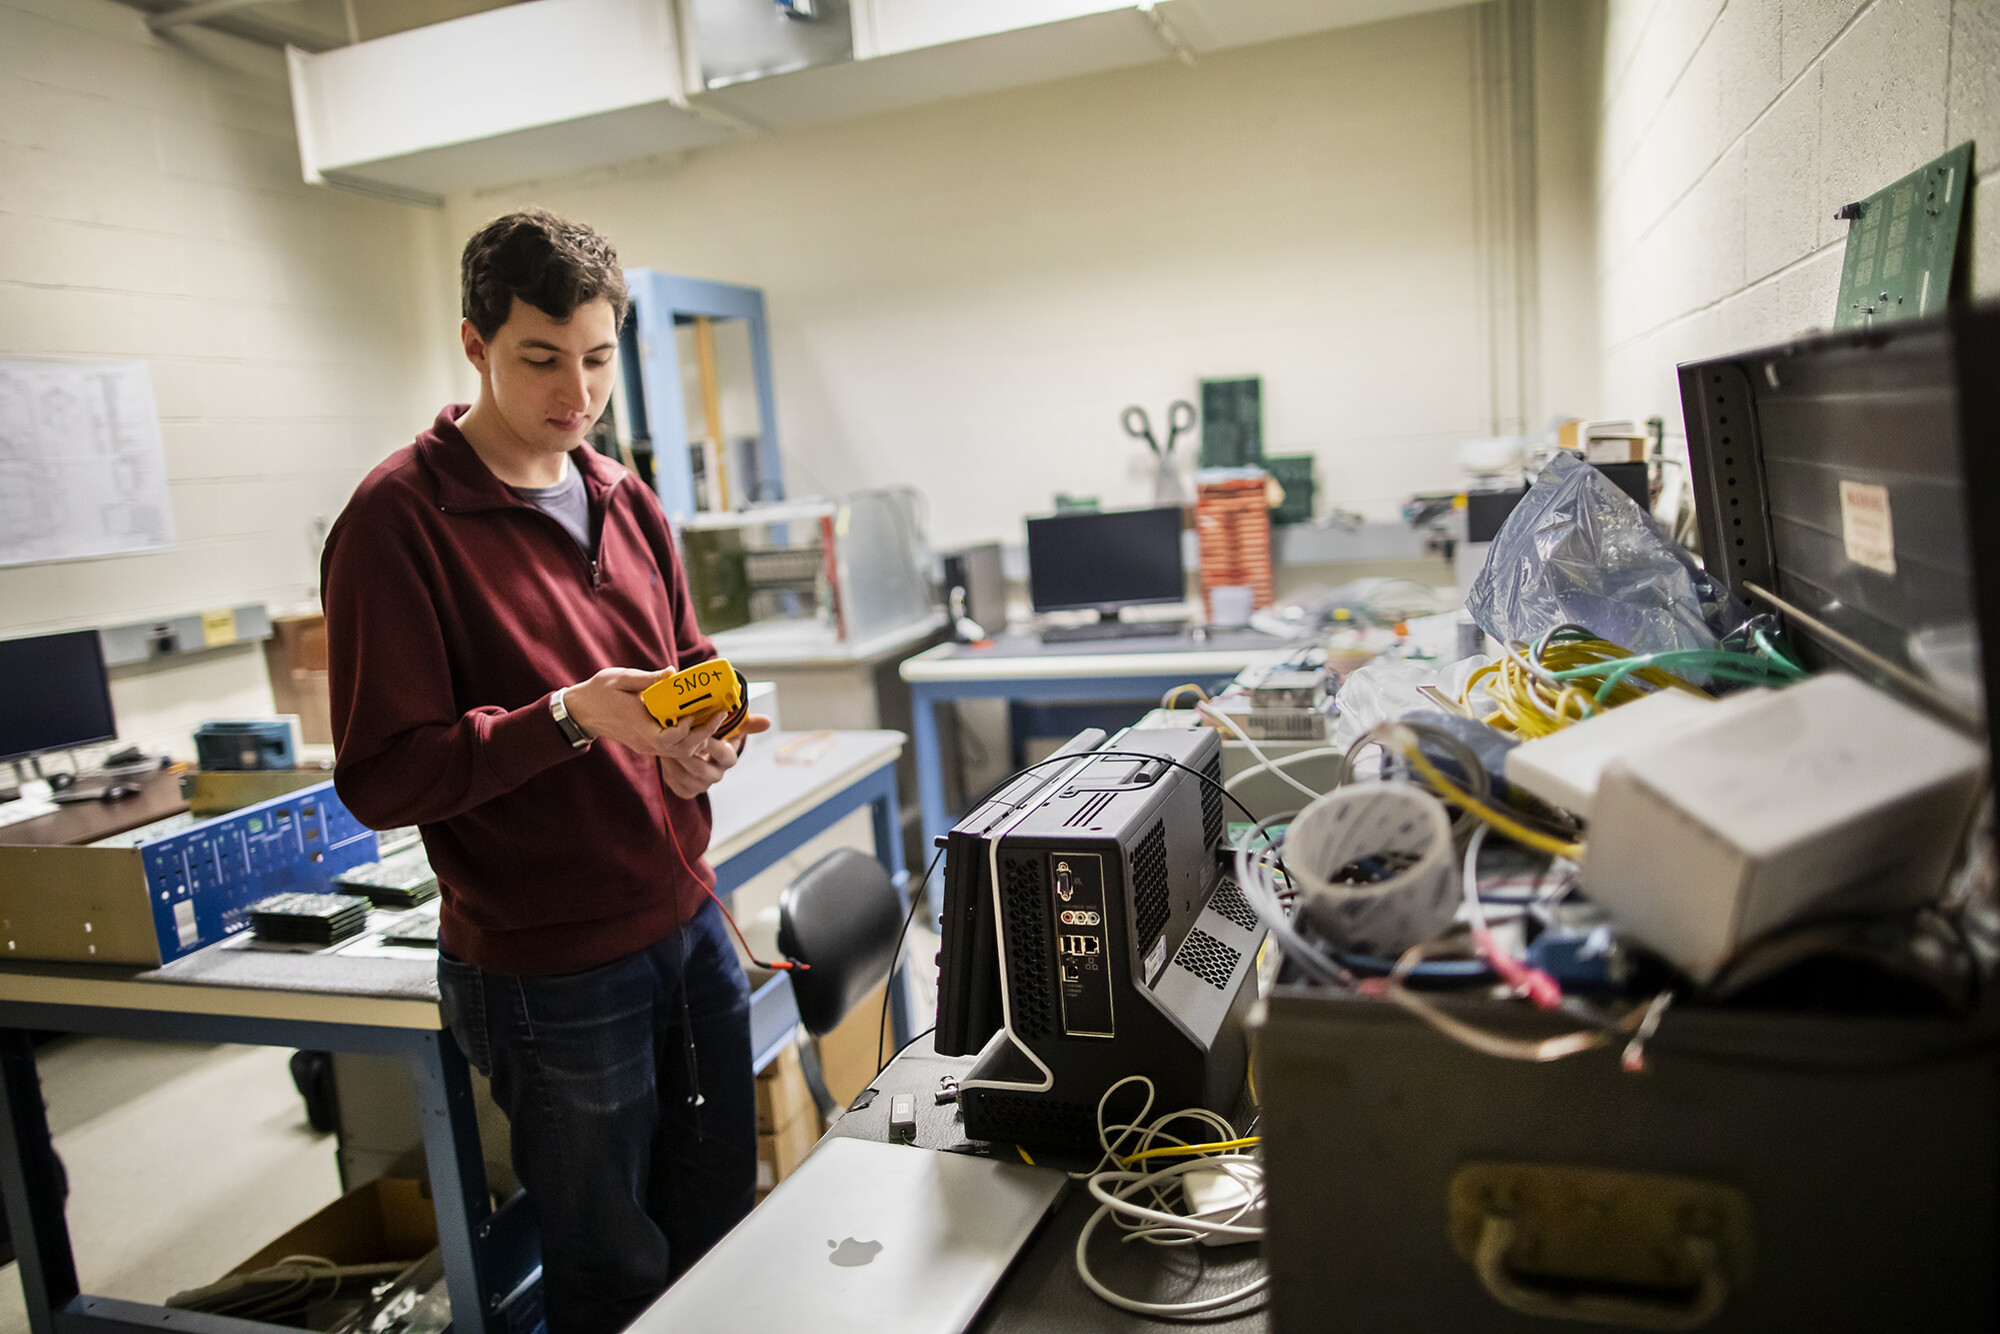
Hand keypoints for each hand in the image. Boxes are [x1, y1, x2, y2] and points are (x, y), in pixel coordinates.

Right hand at [560, 670, 774, 793]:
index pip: (666, 740)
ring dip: (700, 737)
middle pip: (680, 750)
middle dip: (703, 734)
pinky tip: (700, 721)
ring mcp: (647, 746)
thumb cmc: (599, 693)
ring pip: (680, 752)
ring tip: (715, 717)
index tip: (694, 714)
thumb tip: (672, 672)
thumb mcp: (620, 679)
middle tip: (720, 714)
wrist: (582, 712)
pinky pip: (674, 748)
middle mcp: (645, 741)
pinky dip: (690, 738)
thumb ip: (647, 678)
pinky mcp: (649, 744)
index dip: (684, 731)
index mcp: (637, 726)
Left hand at [658, 713, 774, 797]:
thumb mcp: (731, 730)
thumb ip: (747, 724)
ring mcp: (702, 785)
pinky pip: (676, 784)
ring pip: (686, 777)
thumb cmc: (716, 737)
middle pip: (701, 769)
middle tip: (673, 740)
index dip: (709, 743)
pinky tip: (663, 758)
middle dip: (686, 755)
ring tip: (664, 747)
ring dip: (674, 762)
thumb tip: (767, 721)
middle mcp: (717, 775)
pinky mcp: (687, 791)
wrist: (701, 756)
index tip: (695, 730)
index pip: (723, 754)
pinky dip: (668, 771)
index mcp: (729, 759)